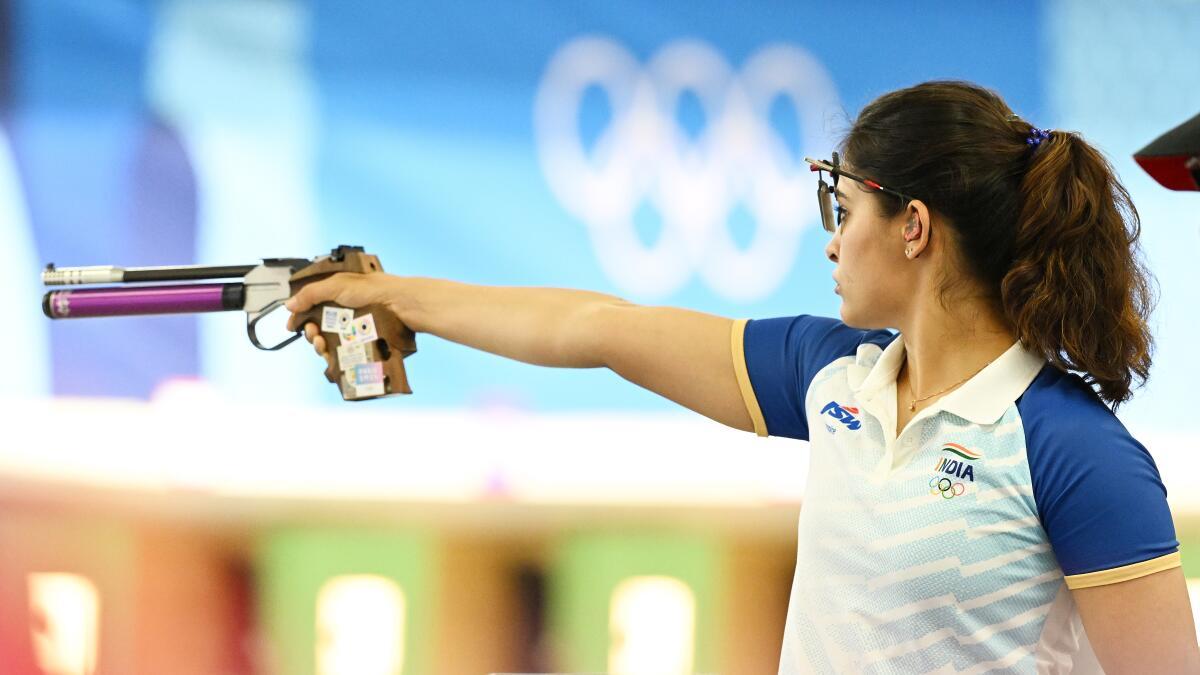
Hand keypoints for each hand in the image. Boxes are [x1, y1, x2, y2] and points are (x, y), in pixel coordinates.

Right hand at [284, 272, 404, 364]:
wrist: (401, 305)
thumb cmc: (375, 290)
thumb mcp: (337, 286)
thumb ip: (311, 294)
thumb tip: (290, 304)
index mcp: (337, 294)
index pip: (312, 306)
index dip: (300, 316)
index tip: (292, 326)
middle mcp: (345, 311)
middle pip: (320, 326)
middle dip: (311, 333)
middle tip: (313, 335)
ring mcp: (354, 327)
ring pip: (330, 341)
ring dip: (321, 345)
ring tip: (322, 346)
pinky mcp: (363, 341)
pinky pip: (345, 351)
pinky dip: (335, 354)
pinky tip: (332, 355)